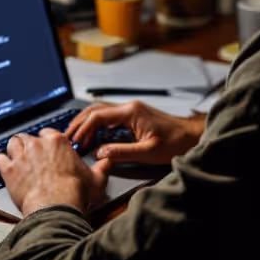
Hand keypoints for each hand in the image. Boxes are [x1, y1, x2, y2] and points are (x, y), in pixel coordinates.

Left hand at [0, 128, 109, 214]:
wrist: (57, 207)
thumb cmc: (75, 193)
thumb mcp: (97, 179)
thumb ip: (102, 168)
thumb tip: (108, 162)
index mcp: (58, 142)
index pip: (48, 133)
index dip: (46, 142)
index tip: (48, 150)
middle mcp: (37, 145)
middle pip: (28, 137)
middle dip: (29, 145)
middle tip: (32, 157)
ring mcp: (21, 156)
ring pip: (12, 144)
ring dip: (14, 150)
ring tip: (17, 159)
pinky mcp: (9, 170)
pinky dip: (0, 163)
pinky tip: (4, 169)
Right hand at [65, 100, 204, 165]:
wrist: (191, 136)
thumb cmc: (174, 143)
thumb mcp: (147, 152)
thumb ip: (121, 152)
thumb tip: (99, 153)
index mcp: (131, 112)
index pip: (98, 116)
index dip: (83, 129)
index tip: (75, 142)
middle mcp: (129, 107)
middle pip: (95, 109)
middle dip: (79, 123)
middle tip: (68, 138)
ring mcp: (131, 110)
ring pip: (101, 111)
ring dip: (87, 123)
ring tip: (77, 138)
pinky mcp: (133, 116)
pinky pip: (109, 117)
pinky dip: (97, 125)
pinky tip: (93, 137)